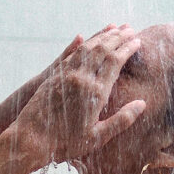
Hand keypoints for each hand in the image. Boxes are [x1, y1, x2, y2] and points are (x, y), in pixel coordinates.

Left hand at [15, 25, 145, 164]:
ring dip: (102, 37)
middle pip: (102, 50)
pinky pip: (71, 55)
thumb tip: (142, 104)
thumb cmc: (65, 143)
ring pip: (87, 49)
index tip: (137, 41)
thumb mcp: (98, 138)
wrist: (31, 139)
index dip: (127, 49)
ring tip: (114, 30)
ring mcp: (65, 76)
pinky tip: (88, 40)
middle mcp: (81, 79)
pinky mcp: (54, 77)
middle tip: (130, 29)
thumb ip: (121, 120)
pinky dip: (83, 44)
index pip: (115, 62)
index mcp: (95, 93)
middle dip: (118, 37)